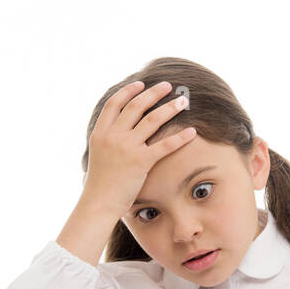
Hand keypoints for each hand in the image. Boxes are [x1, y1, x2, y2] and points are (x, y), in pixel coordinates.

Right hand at [81, 80, 195, 218]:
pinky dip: (180, 137)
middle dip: (154, 93)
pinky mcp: (141, 162)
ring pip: (152, 120)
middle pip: (136, 106)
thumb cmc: (99, 185)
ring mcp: (126, 148)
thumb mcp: (97, 156)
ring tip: (183, 101)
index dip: (129, 91)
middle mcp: (113, 136)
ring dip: (169, 108)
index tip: (141, 84)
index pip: (114, 104)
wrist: (98, 203)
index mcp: (100, 133)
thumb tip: (115, 133)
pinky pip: (164, 145)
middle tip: (168, 86)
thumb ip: (107, 142)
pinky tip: (192, 131)